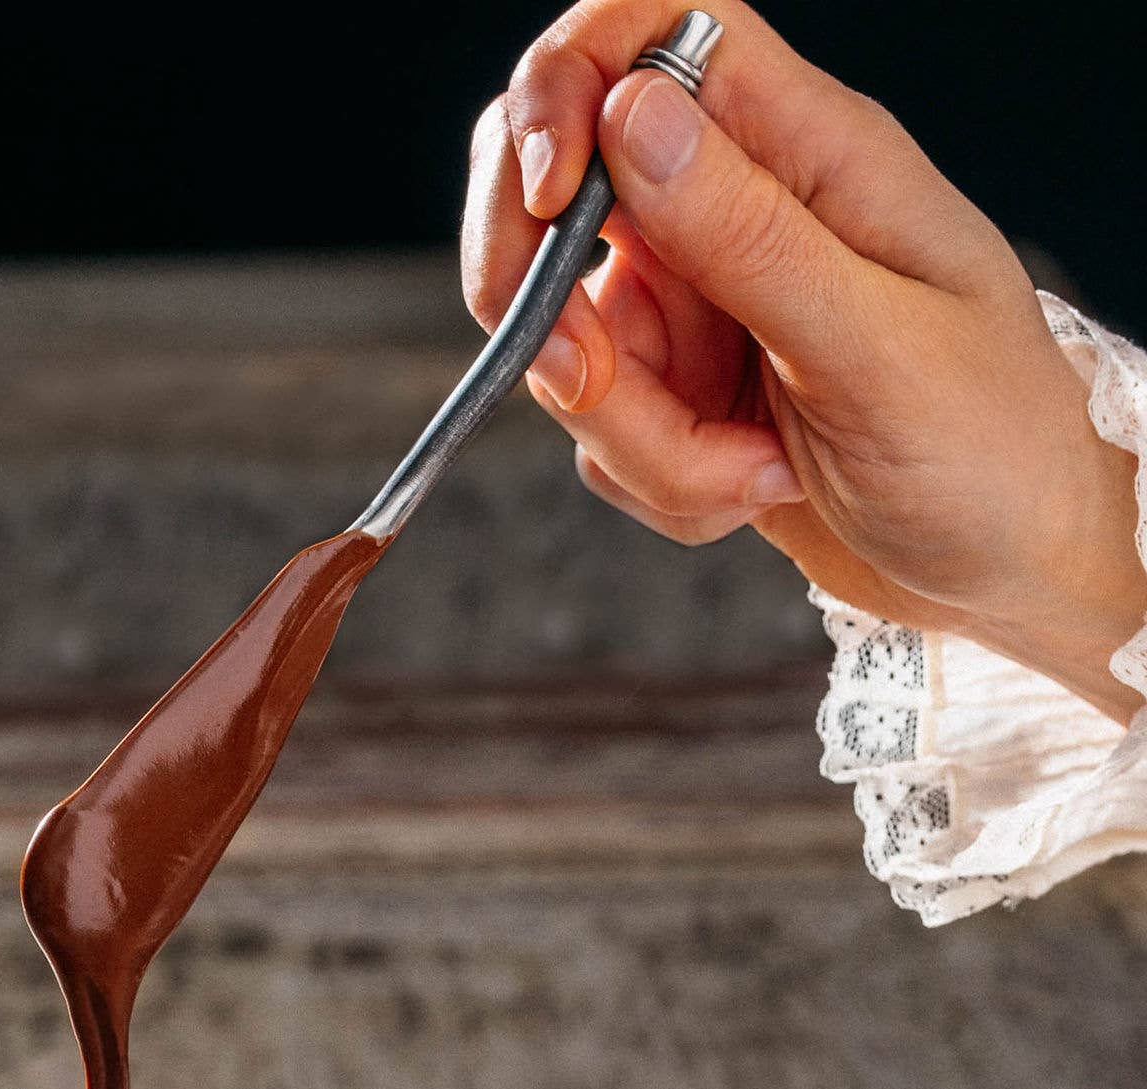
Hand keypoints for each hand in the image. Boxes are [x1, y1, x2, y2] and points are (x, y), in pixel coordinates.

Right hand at [460, 2, 1145, 720]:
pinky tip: (749, 492)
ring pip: (575, 336)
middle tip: (585, 378)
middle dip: (540, 286)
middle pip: (568, 182)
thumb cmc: (993, 447)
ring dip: (632, 432)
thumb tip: (631, 114)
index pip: (652, 35)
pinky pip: (603, 428)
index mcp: (810, 152)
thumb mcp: (876, 343)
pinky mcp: (688, 396)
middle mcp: (745, 213)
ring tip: (747, 473)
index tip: (546, 198)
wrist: (1017, 565)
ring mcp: (709, 305)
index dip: (567, 88)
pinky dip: (656, 480)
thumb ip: (751, 234)